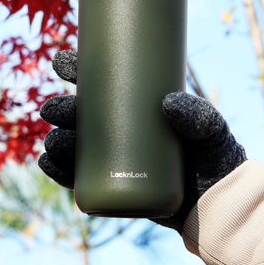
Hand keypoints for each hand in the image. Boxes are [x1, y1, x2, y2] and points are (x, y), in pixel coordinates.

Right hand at [38, 49, 246, 233]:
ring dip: (57, 140)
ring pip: (75, 144)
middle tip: (54, 110)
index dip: (78, 71)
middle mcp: (119, 129)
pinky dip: (58, 171)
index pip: (103, 84)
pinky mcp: (111, 184)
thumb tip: (167, 103)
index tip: (63, 63)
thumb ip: (199, 115)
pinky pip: (77, 176)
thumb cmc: (212, 156)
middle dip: (62, 110)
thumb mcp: (211, 129)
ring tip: (54, 142)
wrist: (217, 201)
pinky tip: (46, 163)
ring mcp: (113, 157)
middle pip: (82, 115)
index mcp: (136, 106)